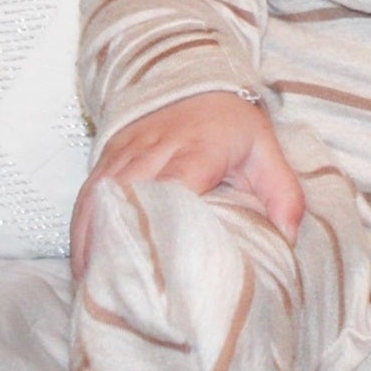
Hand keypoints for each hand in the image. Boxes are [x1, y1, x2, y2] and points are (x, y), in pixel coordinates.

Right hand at [70, 91, 303, 279]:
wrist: (192, 74)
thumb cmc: (232, 122)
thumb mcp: (266, 149)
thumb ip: (283, 193)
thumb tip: (287, 240)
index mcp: (198, 148)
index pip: (176, 185)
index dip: (164, 225)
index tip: (162, 269)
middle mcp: (156, 148)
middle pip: (131, 197)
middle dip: (125, 246)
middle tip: (125, 296)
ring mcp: (127, 151)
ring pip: (103, 198)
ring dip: (97, 243)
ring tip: (98, 291)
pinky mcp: (108, 155)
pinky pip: (89, 195)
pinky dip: (83, 229)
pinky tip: (85, 266)